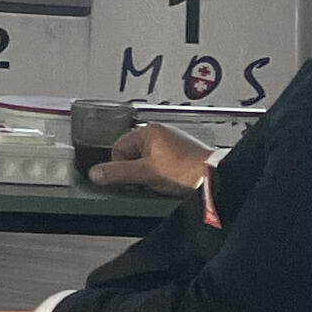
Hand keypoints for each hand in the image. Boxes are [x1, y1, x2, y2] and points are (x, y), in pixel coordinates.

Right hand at [94, 123, 215, 192]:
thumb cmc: (185, 170)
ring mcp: (173, 141)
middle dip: (138, 170)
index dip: (121, 166)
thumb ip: (118, 173)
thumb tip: (95, 173)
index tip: (130, 178)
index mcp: (149, 131)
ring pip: (148, 159)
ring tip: (163, 181)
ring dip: (151, 172)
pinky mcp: (183, 151)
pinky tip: (172, 180)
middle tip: (148, 181)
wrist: (217, 176)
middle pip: (133, 154)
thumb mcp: (146, 173)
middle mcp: (161, 132)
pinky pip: (163, 161)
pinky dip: (164, 172)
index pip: (119, 147)